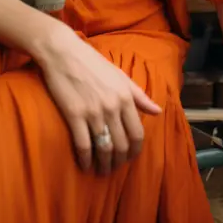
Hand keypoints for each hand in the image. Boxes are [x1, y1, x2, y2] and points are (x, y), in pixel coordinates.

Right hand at [36, 26, 161, 173]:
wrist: (63, 53)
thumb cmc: (92, 63)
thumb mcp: (120, 75)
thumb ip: (139, 95)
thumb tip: (158, 111)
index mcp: (125, 97)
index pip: (137, 134)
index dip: (135, 151)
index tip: (129, 157)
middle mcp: (112, 107)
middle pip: (121, 145)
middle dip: (119, 161)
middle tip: (114, 167)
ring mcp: (93, 112)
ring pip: (104, 148)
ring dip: (103, 164)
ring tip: (101, 170)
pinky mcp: (74, 115)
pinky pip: (83, 145)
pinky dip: (85, 159)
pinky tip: (85, 164)